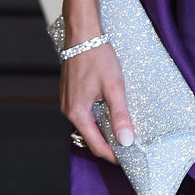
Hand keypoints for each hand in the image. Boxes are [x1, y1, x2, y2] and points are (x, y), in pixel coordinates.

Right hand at [60, 42, 133, 163]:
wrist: (82, 35)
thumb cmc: (97, 58)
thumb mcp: (114, 87)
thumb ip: (120, 115)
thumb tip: (126, 140)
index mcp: (78, 114)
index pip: (96, 145)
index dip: (112, 155)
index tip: (127, 160)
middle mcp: (69, 111)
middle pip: (90, 137)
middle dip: (108, 144)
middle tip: (127, 147)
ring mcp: (67, 102)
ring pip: (87, 125)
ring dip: (103, 130)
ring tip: (121, 131)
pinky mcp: (70, 93)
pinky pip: (84, 113)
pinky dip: (97, 118)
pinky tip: (110, 112)